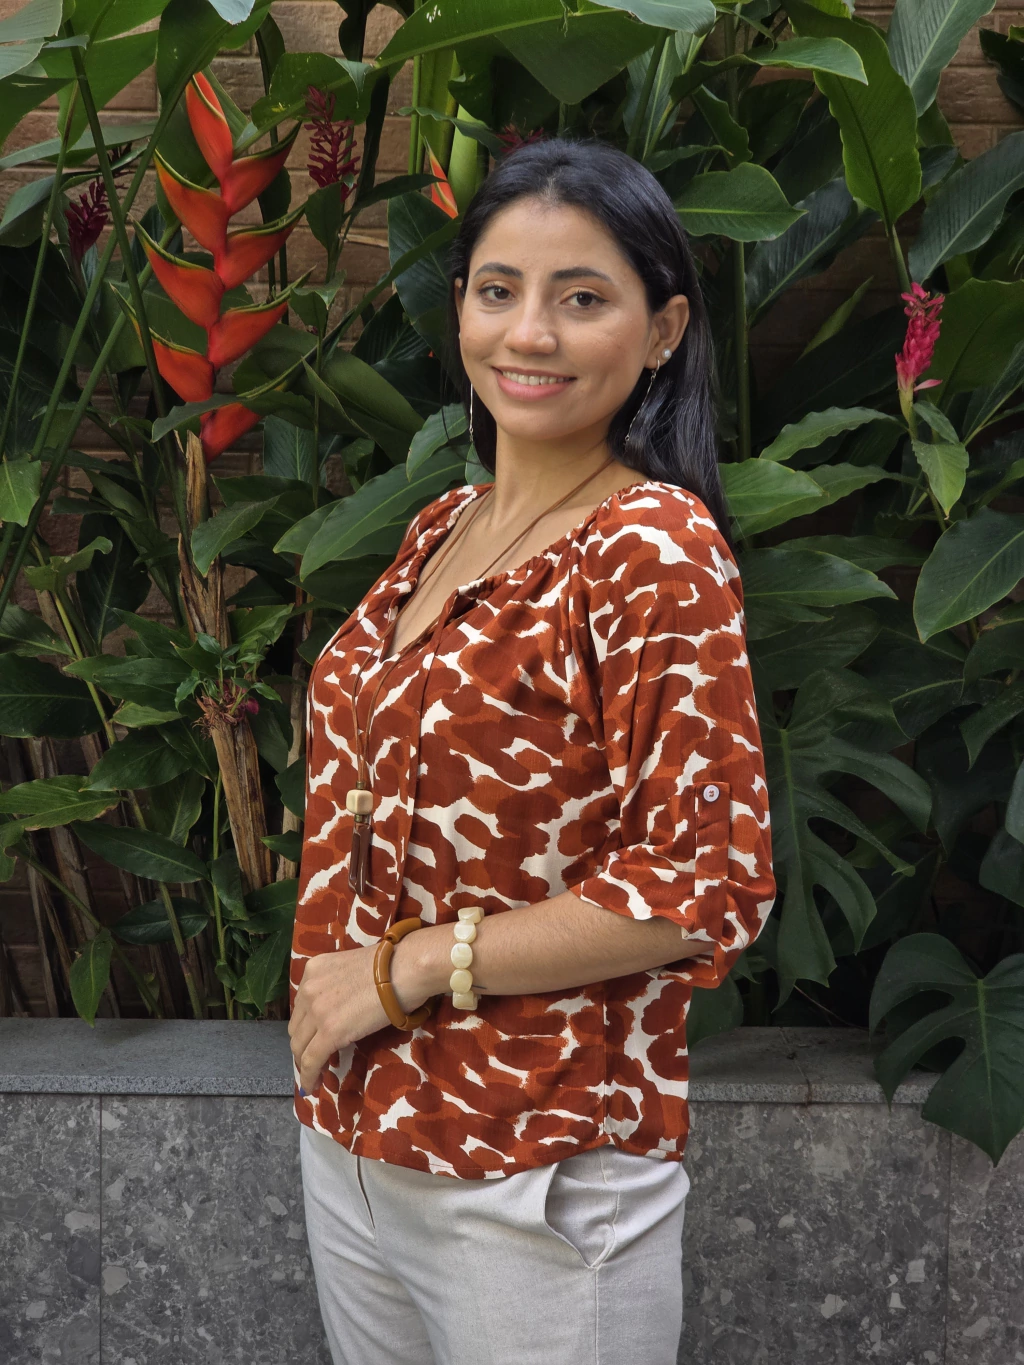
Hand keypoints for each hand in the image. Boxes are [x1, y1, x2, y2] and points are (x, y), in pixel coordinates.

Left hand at [288, 945, 389, 1094]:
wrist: (404, 970)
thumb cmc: (391, 967)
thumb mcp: (352, 970)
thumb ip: (338, 987)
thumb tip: (343, 1010)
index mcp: (313, 970)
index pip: (301, 1007)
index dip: (307, 1027)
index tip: (313, 1039)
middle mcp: (308, 989)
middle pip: (297, 1028)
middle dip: (304, 1046)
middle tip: (315, 1059)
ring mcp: (316, 1011)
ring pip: (300, 1047)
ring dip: (305, 1063)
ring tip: (315, 1075)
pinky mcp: (329, 1032)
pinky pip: (311, 1061)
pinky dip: (309, 1076)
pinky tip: (313, 1086)